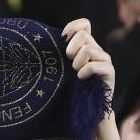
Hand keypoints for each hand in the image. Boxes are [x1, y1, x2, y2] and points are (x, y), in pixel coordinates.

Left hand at [63, 18, 122, 139]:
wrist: (85, 114)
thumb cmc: (67, 94)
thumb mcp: (58, 72)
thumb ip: (54, 58)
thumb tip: (29, 48)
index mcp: (83, 48)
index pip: (84, 24)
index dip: (74, 26)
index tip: (62, 38)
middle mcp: (96, 51)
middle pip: (84, 35)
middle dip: (71, 48)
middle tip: (68, 62)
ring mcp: (104, 61)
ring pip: (89, 48)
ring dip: (78, 62)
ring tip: (75, 73)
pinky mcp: (110, 73)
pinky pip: (95, 65)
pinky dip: (85, 71)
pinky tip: (81, 79)